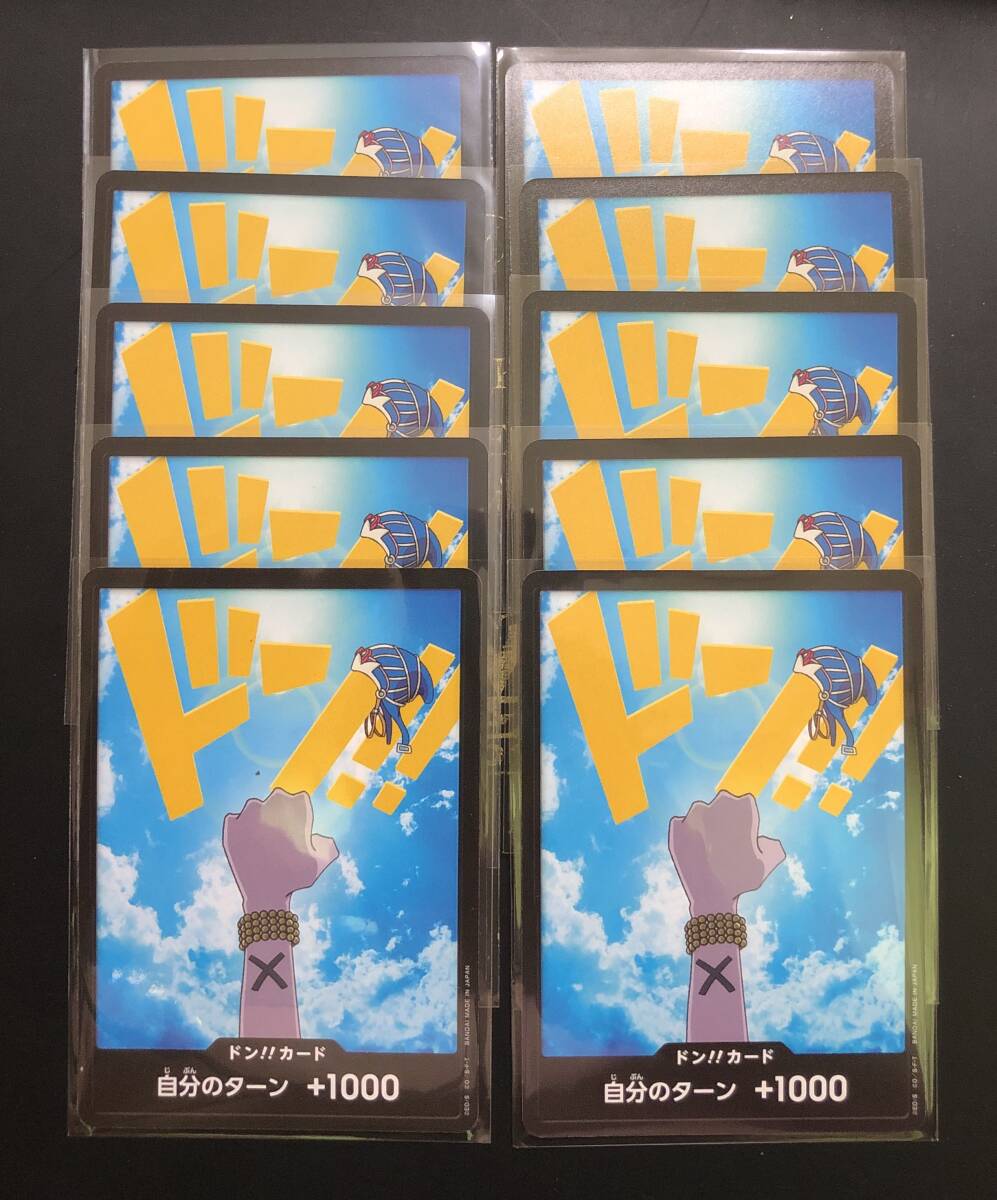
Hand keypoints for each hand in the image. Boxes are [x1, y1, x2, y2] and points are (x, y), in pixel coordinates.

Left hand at [222, 788, 338, 913]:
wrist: (265, 894)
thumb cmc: (294, 880)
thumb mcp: (319, 864)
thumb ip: (329, 847)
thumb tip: (320, 838)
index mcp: (295, 810)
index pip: (299, 797)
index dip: (301, 811)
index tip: (299, 826)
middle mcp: (271, 806)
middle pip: (277, 797)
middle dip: (280, 811)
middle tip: (280, 833)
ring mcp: (249, 815)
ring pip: (254, 806)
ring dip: (258, 816)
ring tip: (262, 836)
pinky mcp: (231, 828)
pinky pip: (234, 819)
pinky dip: (238, 826)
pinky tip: (246, 839)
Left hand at [668, 790, 784, 916]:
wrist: (711, 895)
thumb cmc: (742, 880)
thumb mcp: (766, 864)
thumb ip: (773, 847)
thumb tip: (768, 841)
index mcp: (743, 807)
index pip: (745, 802)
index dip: (746, 818)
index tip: (744, 834)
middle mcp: (718, 804)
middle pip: (722, 803)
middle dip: (725, 817)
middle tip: (726, 842)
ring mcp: (694, 814)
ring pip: (701, 812)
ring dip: (704, 823)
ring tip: (709, 848)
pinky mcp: (677, 826)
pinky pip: (681, 824)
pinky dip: (686, 833)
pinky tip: (693, 849)